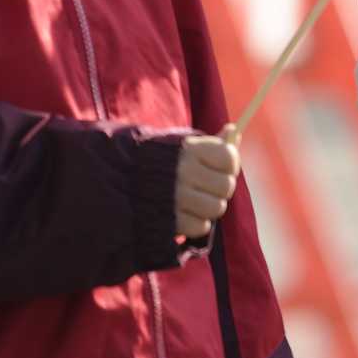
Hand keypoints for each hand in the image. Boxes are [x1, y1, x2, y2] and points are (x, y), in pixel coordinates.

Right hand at [174, 124, 240, 241]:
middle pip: (226, 186)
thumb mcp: (185, 146)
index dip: (231, 164)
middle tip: (210, 187)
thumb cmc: (164, 162)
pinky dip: (197, 222)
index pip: (228, 158)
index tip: (223, 167)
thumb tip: (234, 131)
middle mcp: (184, 172)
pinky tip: (187, 212)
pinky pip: (201, 226)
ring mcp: (177, 197)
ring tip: (198, 200)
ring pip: (217, 208)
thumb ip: (212, 142)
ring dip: (210, 206)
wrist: (123, 180)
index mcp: (190, 150)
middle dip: (221, 188)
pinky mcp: (171, 220)